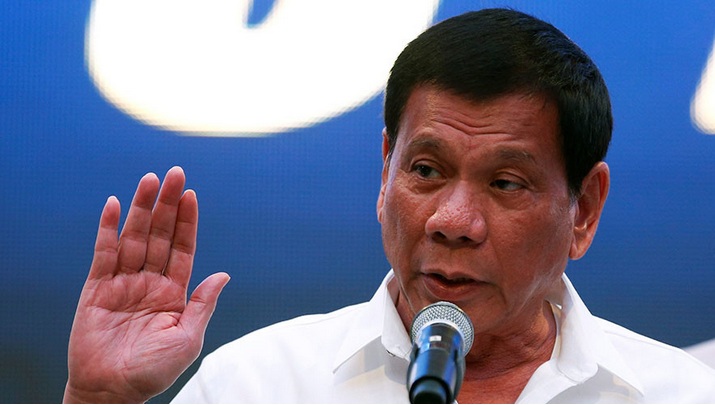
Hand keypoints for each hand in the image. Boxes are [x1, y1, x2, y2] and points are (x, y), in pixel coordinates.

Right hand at [63, 167, 229, 402]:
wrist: (114, 393)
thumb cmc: (154, 370)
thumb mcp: (188, 338)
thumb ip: (203, 303)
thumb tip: (224, 274)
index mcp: (173, 292)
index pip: (182, 248)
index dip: (187, 221)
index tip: (191, 194)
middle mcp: (149, 281)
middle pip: (159, 234)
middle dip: (166, 204)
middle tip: (174, 173)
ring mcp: (123, 283)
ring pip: (134, 237)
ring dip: (140, 208)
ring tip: (149, 179)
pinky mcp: (97, 289)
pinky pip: (103, 254)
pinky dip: (107, 229)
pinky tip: (113, 205)